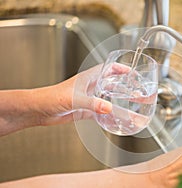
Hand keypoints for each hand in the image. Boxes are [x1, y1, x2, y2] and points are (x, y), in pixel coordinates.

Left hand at [0, 64, 129, 134]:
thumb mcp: (74, 99)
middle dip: (123, 85)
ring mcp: (88, 99)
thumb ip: (92, 103)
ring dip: (117, 101)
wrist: (40, 110)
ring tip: (129, 105)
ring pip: (107, 98)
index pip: (108, 68)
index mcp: (88, 78)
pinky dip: (108, 115)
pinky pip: (100, 112)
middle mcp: (90, 87)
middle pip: (110, 83)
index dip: (120, 68)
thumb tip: (109, 108)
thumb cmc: (52, 97)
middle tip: (134, 90)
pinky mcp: (85, 110)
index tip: (131, 72)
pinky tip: (115, 118)